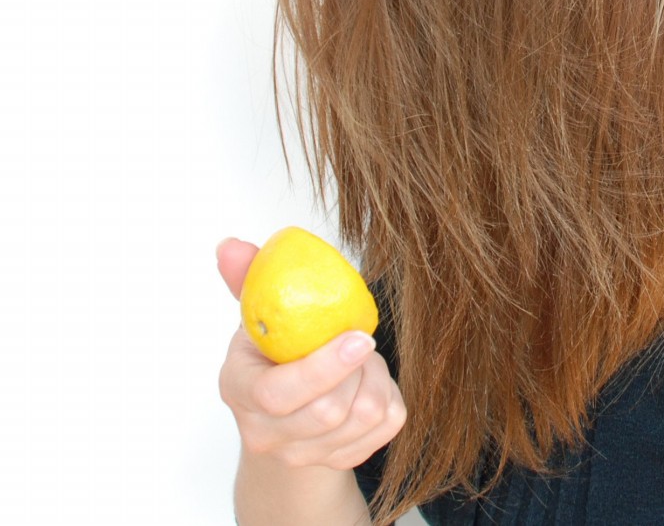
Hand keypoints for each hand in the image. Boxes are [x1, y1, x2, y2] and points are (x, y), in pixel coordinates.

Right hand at [217, 238, 405, 469]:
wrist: (285, 418)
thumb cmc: (273, 357)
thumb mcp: (257, 316)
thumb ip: (248, 279)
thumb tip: (233, 246)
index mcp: (239, 390)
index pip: (278, 394)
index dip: (323, 367)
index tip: (360, 336)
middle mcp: (266, 433)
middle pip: (329, 411)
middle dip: (356, 367)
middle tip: (357, 339)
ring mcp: (305, 454)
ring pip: (366, 416)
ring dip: (376, 377)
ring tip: (361, 359)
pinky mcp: (344, 458)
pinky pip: (390, 423)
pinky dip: (391, 393)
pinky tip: (369, 381)